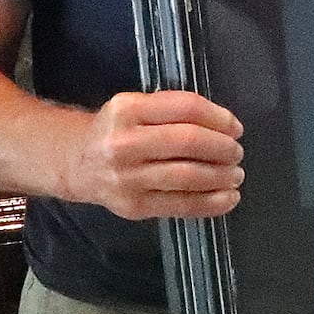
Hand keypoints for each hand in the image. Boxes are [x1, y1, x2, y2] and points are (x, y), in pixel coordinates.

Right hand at [65, 90, 242, 219]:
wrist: (78, 163)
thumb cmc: (117, 130)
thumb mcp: (135, 106)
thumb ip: (172, 110)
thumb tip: (224, 126)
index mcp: (127, 109)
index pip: (184, 108)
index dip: (218, 117)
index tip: (235, 127)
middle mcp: (123, 142)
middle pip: (187, 142)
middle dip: (222, 148)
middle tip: (236, 152)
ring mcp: (127, 178)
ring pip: (187, 176)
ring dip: (221, 176)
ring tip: (236, 175)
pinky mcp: (134, 206)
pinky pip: (180, 205)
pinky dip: (211, 203)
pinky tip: (228, 198)